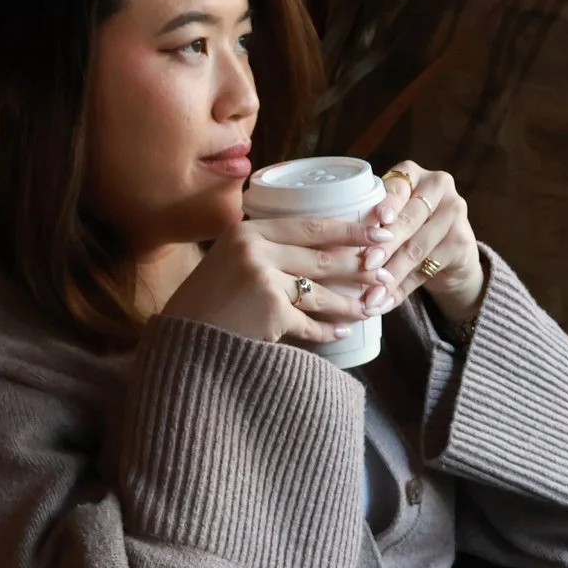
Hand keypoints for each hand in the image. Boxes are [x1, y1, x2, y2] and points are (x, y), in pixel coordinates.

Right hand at [157, 214, 377, 345]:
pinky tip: (343, 332)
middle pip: (322, 256)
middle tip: (385, 269)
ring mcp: (262, 280)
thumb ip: (261, 250)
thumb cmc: (205, 305)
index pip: (309, 224)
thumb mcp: (226, 262)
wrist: (181, 343)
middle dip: (360, 263)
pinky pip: (310, 323)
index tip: (377, 230)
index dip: (348, 229)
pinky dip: (328, 331)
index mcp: (246, 232)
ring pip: (321, 291)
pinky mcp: (269, 312)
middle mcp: (254, 250)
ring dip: (351, 301)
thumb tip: (314, 249)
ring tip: (370, 306)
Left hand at [357, 161, 485, 329]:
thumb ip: (372, 223)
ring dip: (392, 273)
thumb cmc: (406, 228)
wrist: (449, 252)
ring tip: (371, 294)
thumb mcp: (390, 216)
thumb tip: (336, 249)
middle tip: (366, 264)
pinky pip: (427, 269)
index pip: (398, 186)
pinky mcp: (462, 242)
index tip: (379, 218)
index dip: (388, 203)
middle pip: (409, 219)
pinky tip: (386, 303)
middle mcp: (438, 186)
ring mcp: (455, 213)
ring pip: (418, 247)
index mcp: (413, 174)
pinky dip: (403, 289)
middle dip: (385, 244)